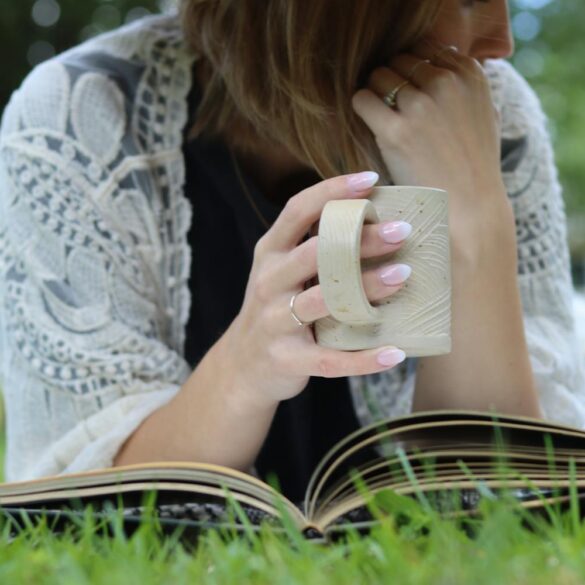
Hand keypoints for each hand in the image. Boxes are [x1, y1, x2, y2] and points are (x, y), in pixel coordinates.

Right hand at [223, 172, 410, 407]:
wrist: (242, 365)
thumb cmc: (275, 308)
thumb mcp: (281, 272)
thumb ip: (314, 250)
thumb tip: (376, 225)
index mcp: (270, 253)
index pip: (298, 211)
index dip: (332, 191)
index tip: (371, 179)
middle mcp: (269, 282)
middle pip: (315, 253)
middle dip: (359, 240)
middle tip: (401, 232)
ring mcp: (276, 321)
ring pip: (324, 302)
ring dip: (365, 288)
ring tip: (402, 275)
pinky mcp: (288, 359)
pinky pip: (331, 360)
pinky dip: (364, 359)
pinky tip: (395, 353)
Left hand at [352, 40, 507, 229]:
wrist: (470, 207)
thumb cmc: (474, 166)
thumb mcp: (485, 114)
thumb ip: (465, 87)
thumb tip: (441, 69)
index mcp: (470, 74)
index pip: (425, 50)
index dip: (412, 71)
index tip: (410, 92)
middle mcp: (446, 83)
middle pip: (399, 60)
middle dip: (393, 80)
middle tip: (393, 108)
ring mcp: (421, 106)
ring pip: (379, 76)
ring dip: (376, 95)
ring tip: (383, 119)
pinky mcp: (396, 131)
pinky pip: (363, 99)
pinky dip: (362, 108)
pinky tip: (372, 125)